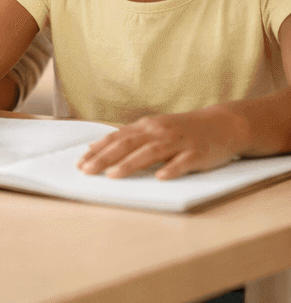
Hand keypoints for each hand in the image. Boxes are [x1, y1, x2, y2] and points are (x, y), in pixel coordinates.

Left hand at [78, 107, 244, 179]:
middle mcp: (159, 131)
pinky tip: (160, 178)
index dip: (97, 150)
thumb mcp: (154, 129)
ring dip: (130, 164)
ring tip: (113, 175)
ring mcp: (178, 142)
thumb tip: (97, 146)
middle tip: (87, 171)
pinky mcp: (198, 153)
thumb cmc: (183, 130)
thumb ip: (129, 137)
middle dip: (105, 158)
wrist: (222, 124)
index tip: (80, 162)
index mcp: (146, 127)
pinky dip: (171, 169)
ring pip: (151, 152)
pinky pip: (183, 162)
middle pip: (127, 144)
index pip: (116, 138)